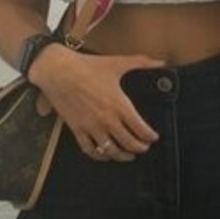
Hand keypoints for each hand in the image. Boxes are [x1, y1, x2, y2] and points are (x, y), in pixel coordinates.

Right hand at [27, 45, 161, 162]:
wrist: (58, 70)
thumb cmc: (88, 66)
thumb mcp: (117, 63)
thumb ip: (141, 63)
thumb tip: (161, 62)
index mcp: (120, 105)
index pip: (141, 129)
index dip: (150, 137)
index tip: (153, 138)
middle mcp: (107, 120)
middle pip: (129, 143)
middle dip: (139, 148)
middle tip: (144, 148)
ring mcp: (91, 126)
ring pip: (111, 151)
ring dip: (122, 156)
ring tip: (128, 156)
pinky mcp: (77, 129)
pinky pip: (89, 150)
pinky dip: (99, 156)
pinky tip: (105, 156)